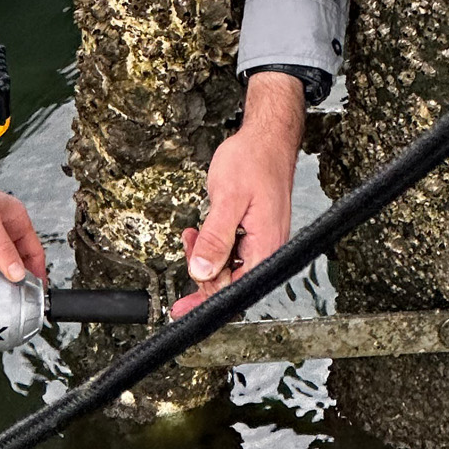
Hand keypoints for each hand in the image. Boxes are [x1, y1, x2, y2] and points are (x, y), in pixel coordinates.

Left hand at [172, 76, 308, 316]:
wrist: (267, 138)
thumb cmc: (253, 161)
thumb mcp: (227, 198)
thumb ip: (215, 238)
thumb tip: (201, 272)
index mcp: (265, 247)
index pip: (234, 289)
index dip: (207, 300)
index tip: (182, 310)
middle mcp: (266, 250)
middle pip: (230, 283)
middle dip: (202, 275)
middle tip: (185, 254)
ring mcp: (260, 242)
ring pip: (227, 268)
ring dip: (204, 259)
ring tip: (190, 236)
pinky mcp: (253, 234)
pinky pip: (229, 252)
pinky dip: (210, 247)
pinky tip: (197, 233)